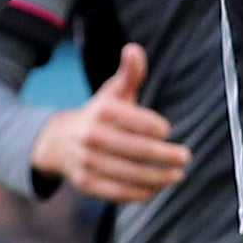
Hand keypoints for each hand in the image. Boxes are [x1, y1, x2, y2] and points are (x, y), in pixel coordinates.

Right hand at [28, 44, 189, 203]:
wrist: (58, 142)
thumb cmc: (98, 114)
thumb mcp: (112, 91)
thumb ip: (129, 73)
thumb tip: (134, 49)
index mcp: (101, 111)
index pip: (137, 122)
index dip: (157, 128)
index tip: (167, 131)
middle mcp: (91, 137)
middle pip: (137, 150)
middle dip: (165, 156)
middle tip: (185, 158)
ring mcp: (87, 162)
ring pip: (130, 173)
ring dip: (158, 177)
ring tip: (177, 175)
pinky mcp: (86, 183)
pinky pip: (118, 192)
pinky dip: (140, 193)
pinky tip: (157, 188)